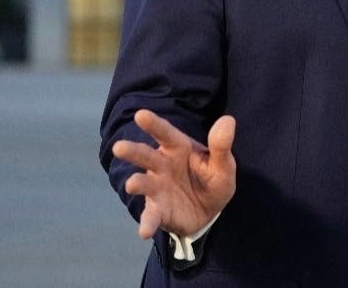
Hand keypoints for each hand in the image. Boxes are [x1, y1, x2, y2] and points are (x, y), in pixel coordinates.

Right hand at [111, 110, 236, 238]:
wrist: (209, 212)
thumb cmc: (212, 179)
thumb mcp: (223, 165)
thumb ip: (221, 145)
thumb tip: (228, 119)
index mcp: (178, 148)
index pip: (166, 133)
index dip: (154, 124)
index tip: (141, 114)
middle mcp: (162, 165)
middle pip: (146, 155)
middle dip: (133, 151)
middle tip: (119, 147)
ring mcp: (157, 188)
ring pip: (144, 183)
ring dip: (137, 183)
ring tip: (132, 184)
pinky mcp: (158, 210)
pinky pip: (151, 216)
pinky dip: (147, 223)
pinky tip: (144, 232)